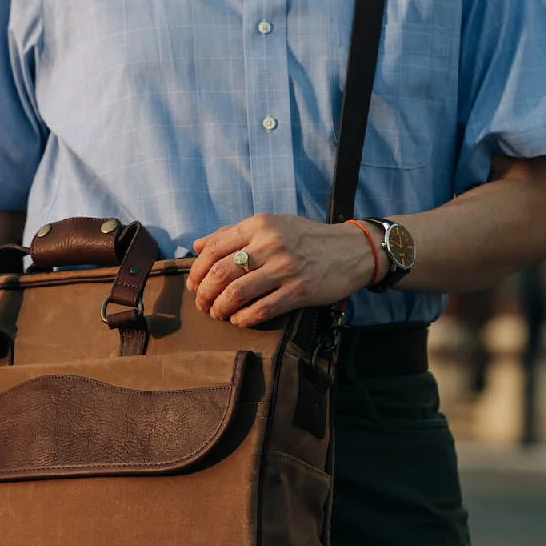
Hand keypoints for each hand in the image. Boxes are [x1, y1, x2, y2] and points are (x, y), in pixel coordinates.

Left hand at [186, 213, 383, 326]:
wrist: (352, 250)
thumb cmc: (306, 239)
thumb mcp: (271, 225)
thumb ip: (233, 233)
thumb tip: (198, 245)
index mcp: (260, 225)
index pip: (214, 248)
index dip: (197, 271)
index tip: (193, 285)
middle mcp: (271, 244)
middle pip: (221, 273)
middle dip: (205, 293)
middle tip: (202, 304)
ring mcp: (285, 268)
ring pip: (236, 293)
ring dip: (220, 308)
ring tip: (218, 313)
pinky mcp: (299, 291)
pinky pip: (261, 310)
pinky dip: (243, 319)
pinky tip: (239, 320)